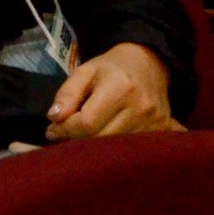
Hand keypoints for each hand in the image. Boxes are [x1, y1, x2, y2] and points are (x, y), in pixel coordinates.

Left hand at [44, 42, 183, 140]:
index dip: (65, 129)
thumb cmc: (111, 68)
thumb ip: (67, 93)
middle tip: (64, 135)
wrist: (149, 64)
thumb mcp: (84, 72)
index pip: (87, 122)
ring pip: (115, 149)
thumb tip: (54, 118)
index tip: (51, 130)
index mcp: (120, 88)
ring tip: (81, 137)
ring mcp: (155, 122)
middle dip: (77, 140)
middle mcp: (141, 108)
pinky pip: (132, 150)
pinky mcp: (162, 130)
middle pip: (101, 139)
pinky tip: (103, 144)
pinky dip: (114, 150)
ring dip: (94, 147)